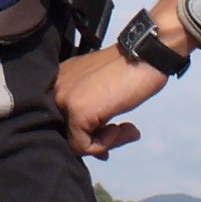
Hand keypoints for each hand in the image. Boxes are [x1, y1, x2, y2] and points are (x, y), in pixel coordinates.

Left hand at [52, 47, 166, 159]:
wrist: (145, 56)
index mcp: (59, 81)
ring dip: (104, 142)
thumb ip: (92, 110)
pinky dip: (105, 143)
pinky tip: (121, 127)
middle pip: (67, 132)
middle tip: (116, 135)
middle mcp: (55, 89)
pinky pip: (83, 146)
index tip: (108, 132)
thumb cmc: (130, 70)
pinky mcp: (77, 112)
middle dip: (94, 140)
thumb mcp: (101, 89)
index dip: (87, 131)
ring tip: (124, 129)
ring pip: (74, 142)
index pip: (63, 118)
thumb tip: (92, 143)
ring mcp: (64, 100)